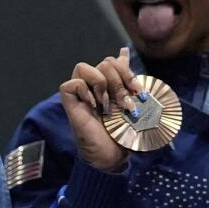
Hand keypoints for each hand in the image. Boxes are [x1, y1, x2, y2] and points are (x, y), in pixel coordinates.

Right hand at [59, 47, 141, 171]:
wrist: (111, 155)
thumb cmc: (121, 134)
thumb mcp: (131, 102)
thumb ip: (126, 79)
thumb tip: (124, 52)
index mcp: (108, 84)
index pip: (113, 61)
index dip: (127, 71)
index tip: (138, 90)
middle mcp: (93, 86)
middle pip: (104, 63)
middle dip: (120, 81)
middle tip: (126, 103)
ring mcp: (80, 93)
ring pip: (84, 67)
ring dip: (101, 83)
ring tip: (108, 104)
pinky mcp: (69, 102)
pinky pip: (71, 84)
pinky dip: (84, 91)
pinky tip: (94, 106)